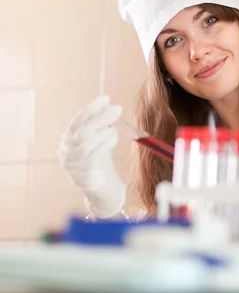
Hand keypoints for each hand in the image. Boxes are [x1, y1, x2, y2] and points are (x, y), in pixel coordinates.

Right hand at [58, 96, 125, 218]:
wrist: (102, 194)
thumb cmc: (101, 165)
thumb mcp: (99, 143)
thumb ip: (100, 128)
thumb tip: (108, 106)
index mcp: (68, 144)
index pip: (77, 122)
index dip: (91, 109)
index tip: (105, 98)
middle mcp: (66, 154)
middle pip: (80, 132)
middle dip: (99, 118)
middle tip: (117, 108)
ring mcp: (73, 166)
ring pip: (84, 144)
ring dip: (102, 132)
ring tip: (114, 130)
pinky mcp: (84, 176)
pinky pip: (93, 156)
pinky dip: (104, 144)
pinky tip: (112, 139)